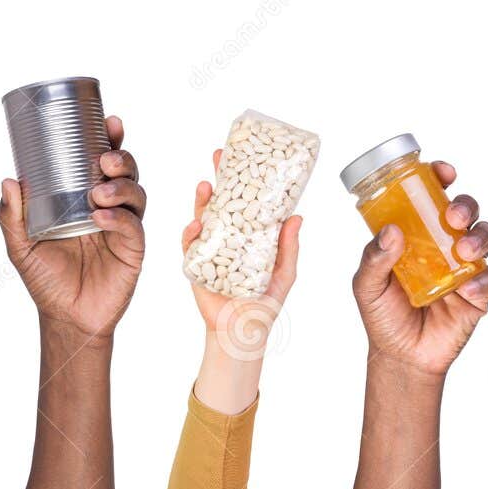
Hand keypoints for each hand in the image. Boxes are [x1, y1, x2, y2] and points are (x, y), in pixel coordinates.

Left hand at [0, 116, 145, 338]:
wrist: (66, 318)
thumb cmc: (46, 279)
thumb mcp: (20, 246)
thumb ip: (11, 217)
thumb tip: (8, 180)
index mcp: (84, 198)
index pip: (101, 162)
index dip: (109, 139)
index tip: (109, 121)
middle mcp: (109, 207)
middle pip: (126, 171)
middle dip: (120, 157)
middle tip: (104, 160)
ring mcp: (123, 227)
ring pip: (136, 193)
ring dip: (121, 186)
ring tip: (99, 192)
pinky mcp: (133, 249)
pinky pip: (133, 226)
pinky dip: (119, 218)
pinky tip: (102, 217)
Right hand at [180, 149, 300, 412]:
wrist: (243, 332)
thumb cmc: (265, 303)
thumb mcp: (284, 273)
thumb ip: (289, 247)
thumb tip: (297, 216)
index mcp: (250, 235)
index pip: (246, 201)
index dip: (244, 179)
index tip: (245, 156)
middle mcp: (228, 237)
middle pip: (221, 201)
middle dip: (219, 178)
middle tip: (219, 156)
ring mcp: (209, 249)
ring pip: (202, 217)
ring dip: (202, 200)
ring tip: (206, 186)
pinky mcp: (194, 265)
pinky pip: (189, 246)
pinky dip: (191, 234)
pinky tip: (196, 225)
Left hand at [351, 161, 487, 377]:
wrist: (402, 358)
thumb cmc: (383, 316)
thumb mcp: (367, 285)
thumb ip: (374, 258)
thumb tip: (392, 230)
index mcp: (418, 234)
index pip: (433, 197)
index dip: (440, 178)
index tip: (443, 172)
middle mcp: (445, 244)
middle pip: (466, 211)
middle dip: (465, 205)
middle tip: (453, 216)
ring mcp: (465, 267)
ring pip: (486, 237)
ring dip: (480, 237)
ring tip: (465, 251)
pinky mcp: (480, 294)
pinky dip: (486, 278)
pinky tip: (468, 287)